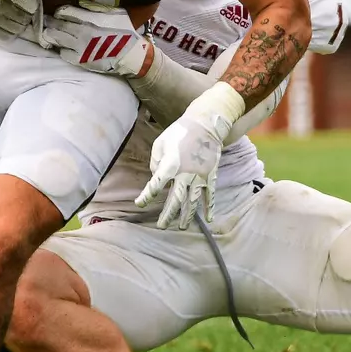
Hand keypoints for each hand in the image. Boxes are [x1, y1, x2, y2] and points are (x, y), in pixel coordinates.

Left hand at [42, 4, 149, 75]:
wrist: (130, 55)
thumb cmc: (125, 31)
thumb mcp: (115, 13)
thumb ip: (97, 7)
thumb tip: (81, 3)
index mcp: (90, 19)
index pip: (66, 12)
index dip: (59, 12)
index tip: (58, 13)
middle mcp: (82, 32)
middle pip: (59, 26)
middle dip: (51, 22)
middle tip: (46, 20)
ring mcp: (79, 47)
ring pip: (58, 39)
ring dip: (52, 35)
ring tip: (48, 33)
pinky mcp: (80, 60)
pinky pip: (64, 53)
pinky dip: (61, 49)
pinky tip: (62, 47)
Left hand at [137, 82, 244, 229]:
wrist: (205, 124)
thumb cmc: (179, 132)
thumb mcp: (160, 143)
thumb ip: (155, 162)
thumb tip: (157, 176)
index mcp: (171, 164)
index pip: (156, 184)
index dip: (147, 196)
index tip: (139, 204)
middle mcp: (186, 174)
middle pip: (176, 199)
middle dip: (168, 214)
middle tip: (161, 226)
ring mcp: (200, 176)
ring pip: (193, 201)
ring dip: (187, 215)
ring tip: (181, 227)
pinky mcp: (211, 176)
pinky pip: (211, 195)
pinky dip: (210, 208)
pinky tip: (208, 220)